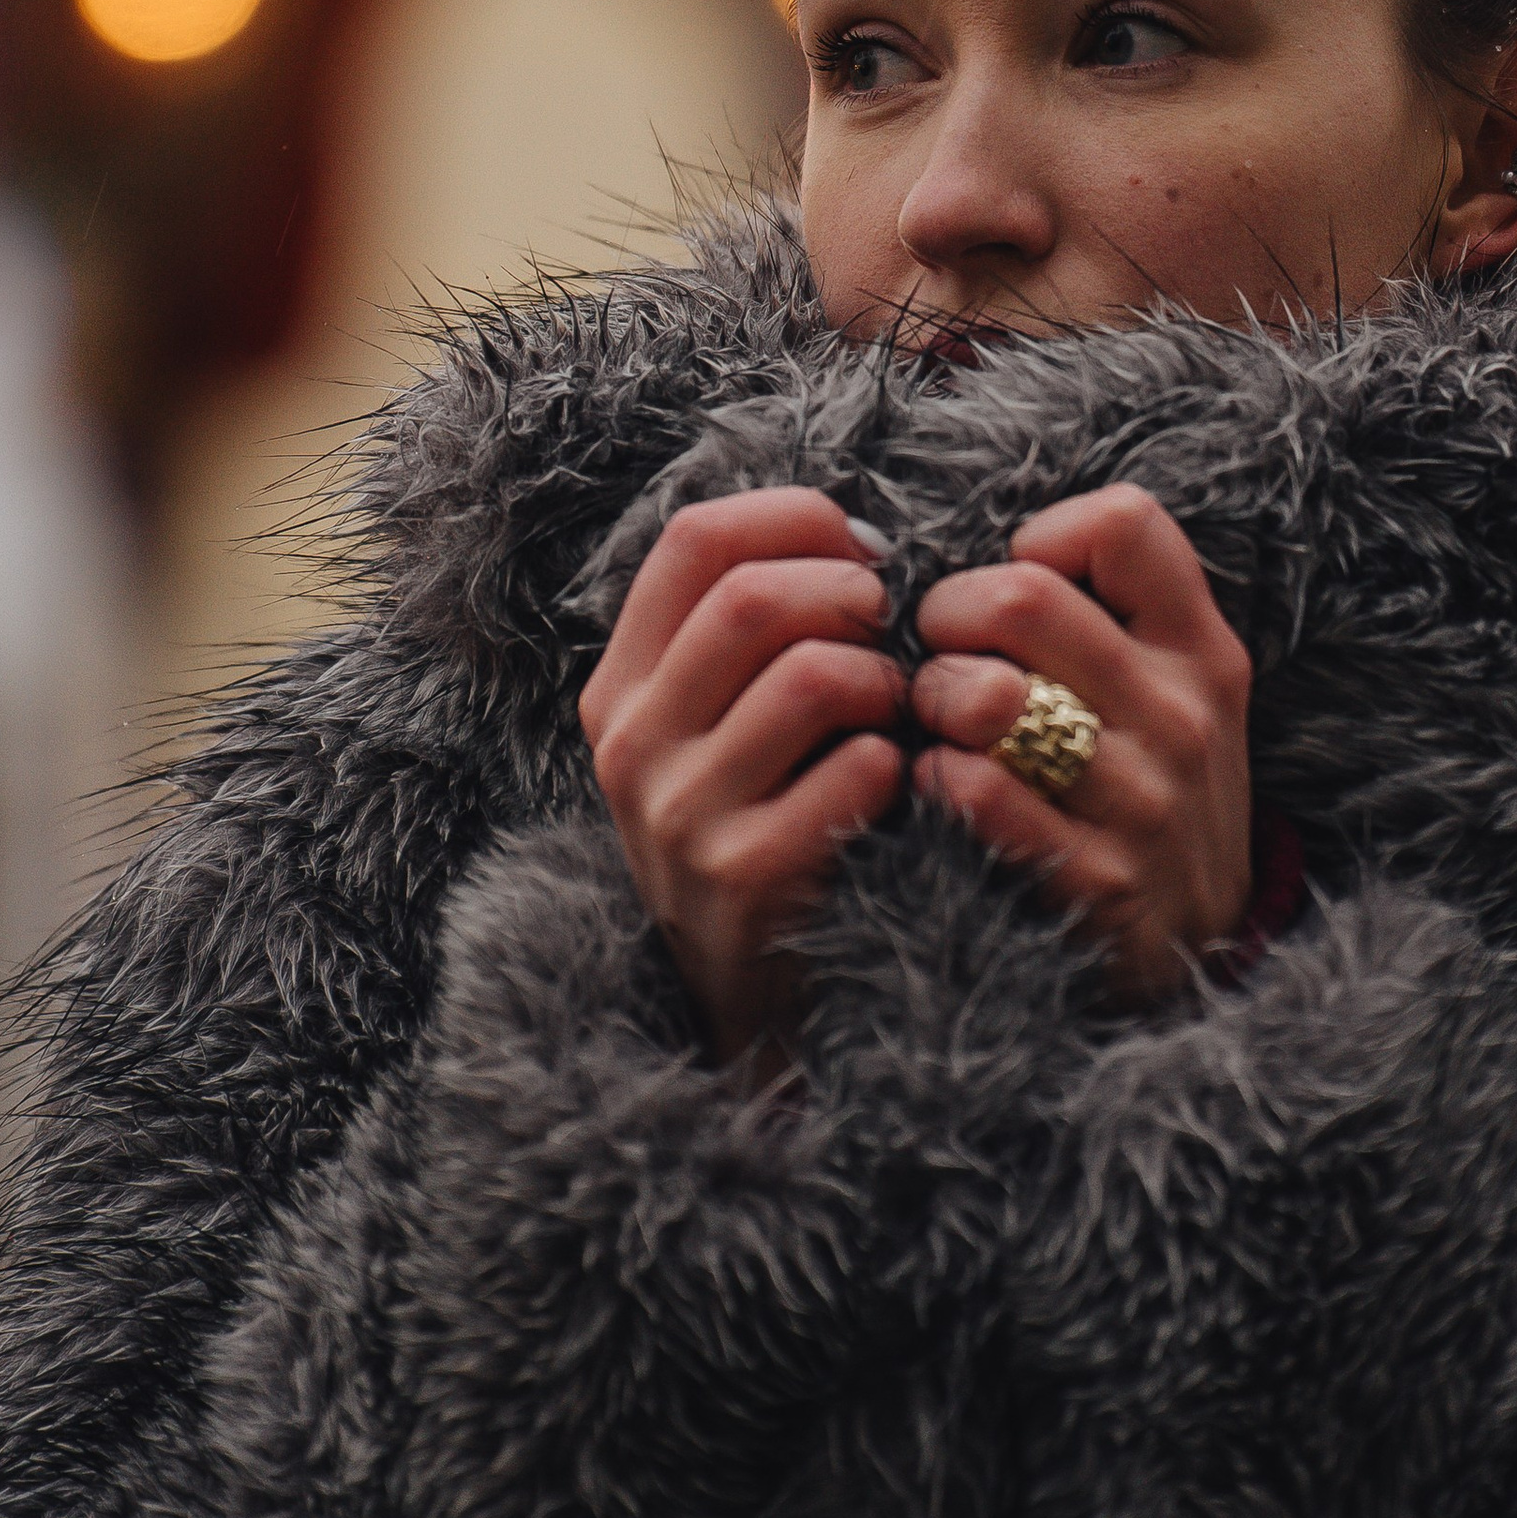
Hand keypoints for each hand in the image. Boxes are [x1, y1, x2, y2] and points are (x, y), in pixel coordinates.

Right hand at [579, 490, 905, 1066]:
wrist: (744, 997)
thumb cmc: (760, 824)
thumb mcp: (716, 726)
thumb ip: (751, 634)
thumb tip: (856, 539)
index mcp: (621, 686)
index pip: (696, 539)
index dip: (795, 520)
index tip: (859, 552)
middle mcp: (632, 743)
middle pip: (753, 596)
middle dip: (851, 594)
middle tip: (890, 631)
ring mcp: (679, 814)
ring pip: (811, 675)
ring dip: (883, 679)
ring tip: (893, 711)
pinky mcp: (743, 876)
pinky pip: (854, 770)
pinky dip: (895, 761)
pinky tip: (890, 782)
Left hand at [909, 485, 1252, 1005]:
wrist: (1192, 952)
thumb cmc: (1146, 790)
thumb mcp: (1169, 691)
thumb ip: (1103, 614)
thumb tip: (986, 552)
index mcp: (1200, 650)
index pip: (1125, 524)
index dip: (1043, 539)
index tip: (1020, 587)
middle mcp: (1183, 717)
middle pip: (1023, 598)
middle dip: (947, 616)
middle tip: (941, 655)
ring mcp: (1145, 803)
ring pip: (989, 696)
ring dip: (933, 700)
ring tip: (937, 722)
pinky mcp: (1098, 883)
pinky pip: (979, 795)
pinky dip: (935, 778)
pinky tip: (942, 785)